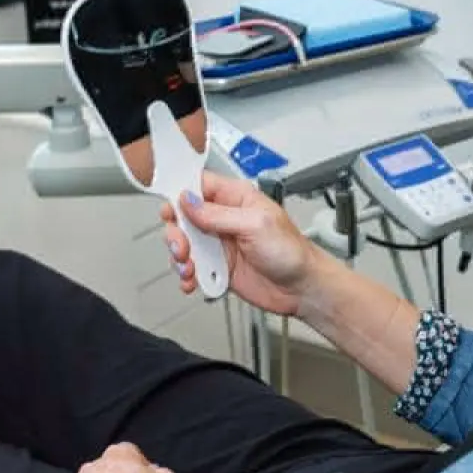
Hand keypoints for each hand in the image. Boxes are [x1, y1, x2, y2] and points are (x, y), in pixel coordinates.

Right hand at [160, 170, 323, 315]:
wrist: (302, 288)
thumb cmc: (292, 252)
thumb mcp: (256, 225)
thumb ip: (219, 214)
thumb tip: (188, 201)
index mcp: (236, 198)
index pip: (198, 185)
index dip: (179, 193)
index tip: (170, 208)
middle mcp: (225, 218)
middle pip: (183, 216)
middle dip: (176, 232)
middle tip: (183, 247)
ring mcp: (220, 243)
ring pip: (184, 243)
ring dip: (180, 257)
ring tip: (190, 268)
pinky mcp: (218, 267)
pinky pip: (192, 268)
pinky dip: (187, 276)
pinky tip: (192, 281)